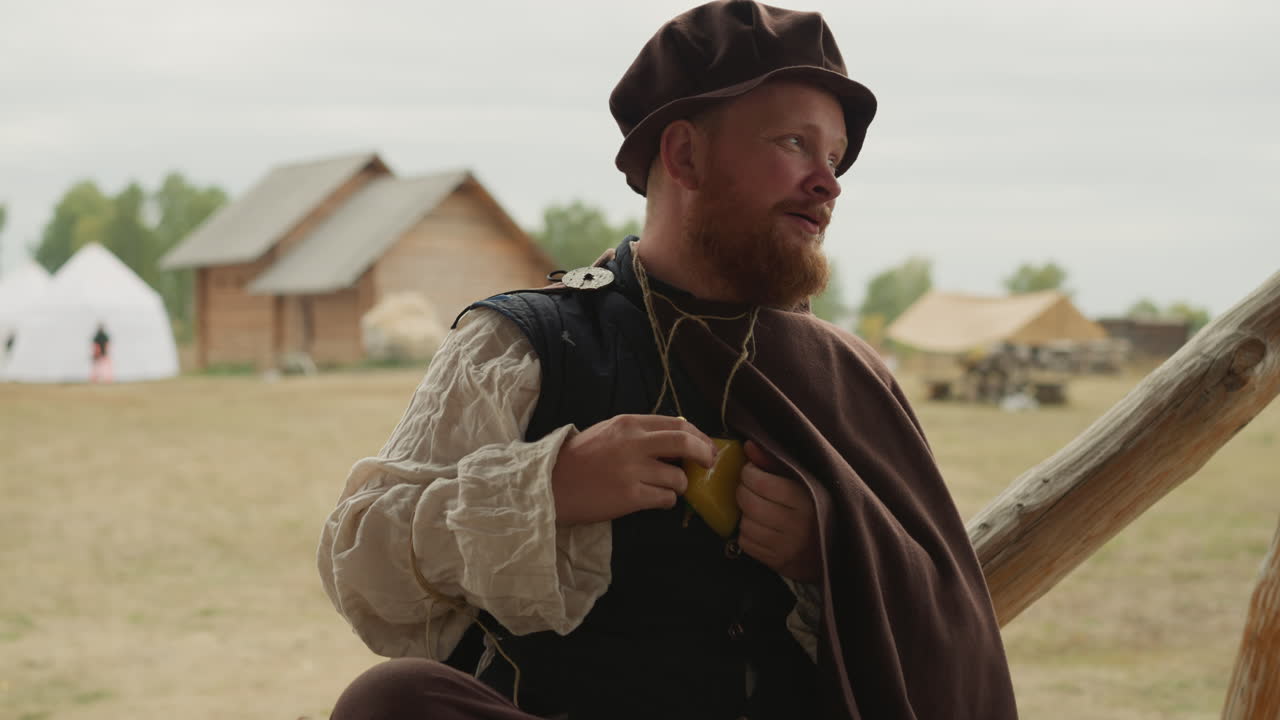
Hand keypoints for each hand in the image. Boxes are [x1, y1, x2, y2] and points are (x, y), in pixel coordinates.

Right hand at [552, 414, 716, 526]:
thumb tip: (678, 436)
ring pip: (678, 477)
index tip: (706, 446)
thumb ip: (639, 432)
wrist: (550, 484)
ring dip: (680, 485)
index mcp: (628, 423)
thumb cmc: (578, 459)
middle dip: (705, 454)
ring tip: (667, 488)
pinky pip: (665, 499)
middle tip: (709, 464)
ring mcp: (632, 470)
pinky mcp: (630, 497)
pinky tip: (656, 500)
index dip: (698, 435)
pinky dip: (667, 501)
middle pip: (685, 442)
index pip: (677, 423)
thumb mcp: (608, 432)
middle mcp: (633, 443)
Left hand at [737, 440, 820, 582]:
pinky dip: (746, 533)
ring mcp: (786, 546)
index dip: (749, 473)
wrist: (842, 549)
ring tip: (756, 507)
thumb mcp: (807, 480)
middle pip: (749, 502)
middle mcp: (796, 525)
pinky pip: (746, 544)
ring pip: (745, 524)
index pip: (760, 482)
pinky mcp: (778, 562)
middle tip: (749, 487)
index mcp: (806, 499)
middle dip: (743, 490)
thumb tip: (748, 446)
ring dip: (745, 513)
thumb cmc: (821, 507)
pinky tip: (759, 526)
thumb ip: (776, 462)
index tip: (753, 471)